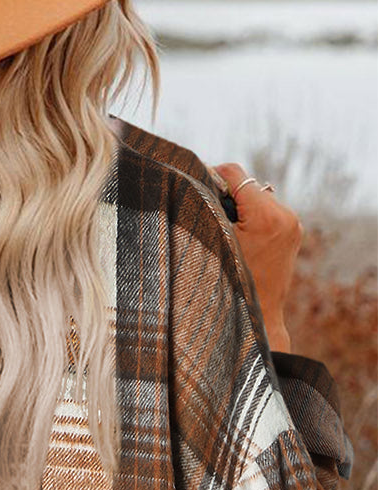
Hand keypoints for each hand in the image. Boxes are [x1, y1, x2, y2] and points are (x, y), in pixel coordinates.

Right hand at [211, 162, 301, 350]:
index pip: (234, 174)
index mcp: (266, 216)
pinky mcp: (294, 230)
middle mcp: (286, 215)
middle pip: (246, 185)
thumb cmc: (229, 284)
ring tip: (227, 232)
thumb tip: (197, 181)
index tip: (195, 187)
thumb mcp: (213, 242)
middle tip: (210, 217)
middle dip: (227, 196)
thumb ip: (209, 209)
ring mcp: (293, 222)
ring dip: (240, 207)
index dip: (211, 177)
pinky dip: (252, 217)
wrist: (258, 316)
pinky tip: (242, 238)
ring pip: (257, 197)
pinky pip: (267, 210)